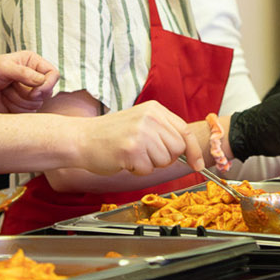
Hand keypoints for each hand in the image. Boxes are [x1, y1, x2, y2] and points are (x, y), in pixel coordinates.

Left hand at [0, 52, 58, 112]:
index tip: (35, 90)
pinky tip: (5, 102)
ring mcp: (26, 94)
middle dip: (30, 93)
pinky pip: (28, 114)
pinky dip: (17, 110)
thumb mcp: (3, 67)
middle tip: (12, 88)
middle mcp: (32, 78)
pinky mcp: (19, 109)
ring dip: (20, 101)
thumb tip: (42, 81)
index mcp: (31, 63)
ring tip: (5, 92)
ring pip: (37, 104)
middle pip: (47, 92)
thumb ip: (24, 73)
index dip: (47, 84)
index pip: (53, 74)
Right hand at [75, 100, 200, 175]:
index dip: (193, 150)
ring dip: (150, 164)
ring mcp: (141, 133)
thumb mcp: (140, 122)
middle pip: (178, 148)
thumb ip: (163, 130)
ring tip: (132, 154)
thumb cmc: (111, 135)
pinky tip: (125, 160)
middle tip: (145, 154)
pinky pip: (148, 169)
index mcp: (154, 109)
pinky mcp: (132, 150)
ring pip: (165, 161)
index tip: (198, 164)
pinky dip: (138, 170)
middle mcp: (150, 118)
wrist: (81, 139)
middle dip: (165, 158)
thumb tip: (189, 151)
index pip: (185, 131)